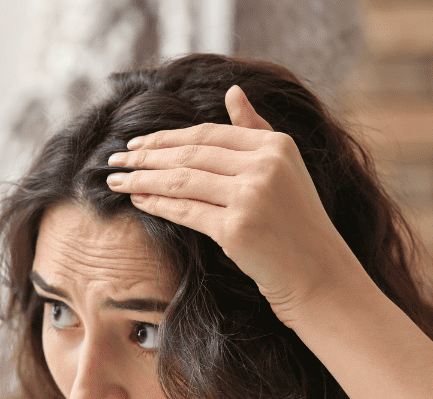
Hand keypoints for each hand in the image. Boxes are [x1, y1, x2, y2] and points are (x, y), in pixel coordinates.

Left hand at [106, 85, 365, 327]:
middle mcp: (265, 166)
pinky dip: (157, 203)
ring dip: (143, 179)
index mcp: (276, 145)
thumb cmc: (295, 222)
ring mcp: (251, 197)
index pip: (208, 135)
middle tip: (116, 159)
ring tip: (116, 179)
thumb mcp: (284, 168)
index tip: (138, 143)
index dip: (167, 137)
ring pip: (182, 180)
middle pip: (190, 154)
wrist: (316, 273)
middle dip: (146, 156)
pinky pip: (185, 211)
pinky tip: (137, 199)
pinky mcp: (237, 229)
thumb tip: (232, 91)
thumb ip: (254, 129)